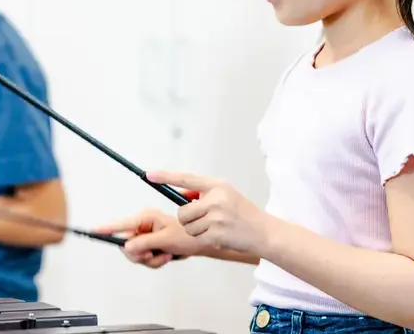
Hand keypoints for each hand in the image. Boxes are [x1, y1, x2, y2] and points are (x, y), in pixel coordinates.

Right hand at [95, 208, 204, 268]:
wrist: (198, 242)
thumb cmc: (186, 235)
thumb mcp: (165, 239)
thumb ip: (145, 243)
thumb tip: (127, 247)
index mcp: (145, 218)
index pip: (121, 225)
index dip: (107, 229)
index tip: (94, 230)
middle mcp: (142, 226)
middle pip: (126, 244)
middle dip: (140, 254)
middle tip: (153, 254)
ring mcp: (144, 236)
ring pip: (135, 254)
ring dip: (150, 259)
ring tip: (165, 254)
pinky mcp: (148, 244)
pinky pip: (143, 258)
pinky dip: (154, 261)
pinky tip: (166, 256)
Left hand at [148, 171, 268, 255]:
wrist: (264, 232)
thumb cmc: (242, 213)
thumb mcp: (226, 195)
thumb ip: (203, 194)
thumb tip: (180, 195)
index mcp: (217, 185)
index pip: (186, 178)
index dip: (166, 177)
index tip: (149, 175)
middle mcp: (216, 198)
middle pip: (182, 210)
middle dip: (188, 218)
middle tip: (205, 220)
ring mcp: (216, 216)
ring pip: (187, 226)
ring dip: (195, 230)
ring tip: (214, 228)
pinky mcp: (216, 233)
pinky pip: (196, 236)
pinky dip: (203, 239)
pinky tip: (219, 236)